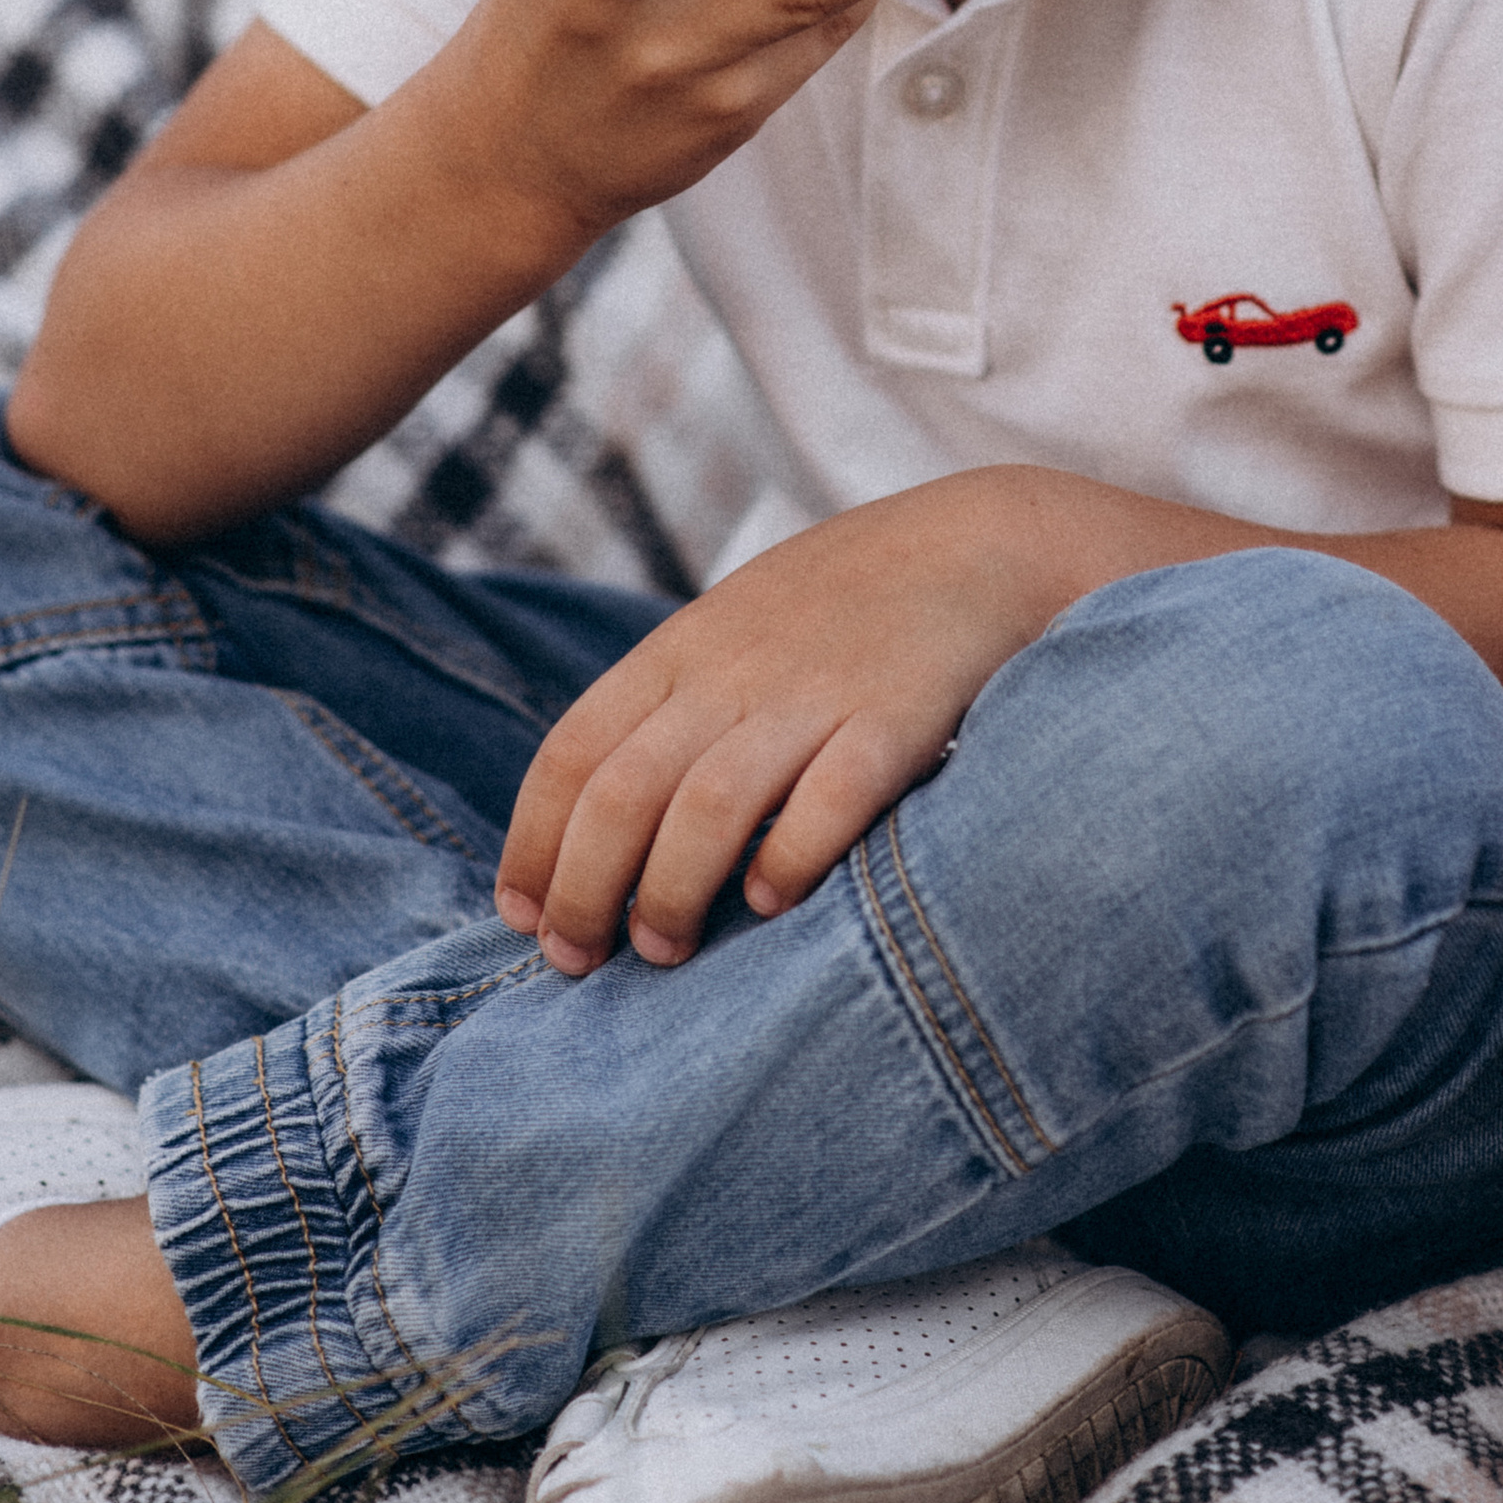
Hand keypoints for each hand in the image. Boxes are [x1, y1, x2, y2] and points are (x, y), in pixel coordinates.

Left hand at [493, 474, 1079, 972]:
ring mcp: (814, 694)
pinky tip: (773, 905)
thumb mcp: (736, 628)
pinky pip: (828, 799)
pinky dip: (790, 860)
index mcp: (682, 650)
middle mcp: (733, 672)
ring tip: (663, 952)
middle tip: (575, 959)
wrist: (981, 542)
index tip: (520, 917)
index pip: (571, 752)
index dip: (532, 846)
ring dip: (671, 892)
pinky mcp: (895, 718)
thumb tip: (596, 823)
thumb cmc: (847, 605)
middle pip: (622, 792)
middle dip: (583, 891)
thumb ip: (671, 706)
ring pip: (707, 805)